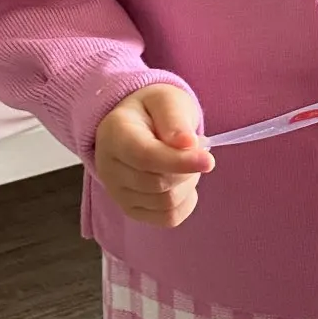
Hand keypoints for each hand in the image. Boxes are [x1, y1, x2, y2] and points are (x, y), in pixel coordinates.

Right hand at [95, 85, 213, 227]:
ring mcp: (117, 193)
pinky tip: (181, 182)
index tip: (208, 160)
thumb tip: (188, 144)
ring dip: (188, 184)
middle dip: (188, 169)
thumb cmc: (153, 110)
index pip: (146, 157)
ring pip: (166, 203)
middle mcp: (108, 168)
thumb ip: (175, 120)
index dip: (179, 162)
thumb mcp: (166, 100)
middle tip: (195, 149)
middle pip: (159, 183)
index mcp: (114, 134)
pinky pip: (168, 218)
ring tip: (185, 162)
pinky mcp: (131, 210)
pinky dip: (185, 201)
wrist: (137, 126)